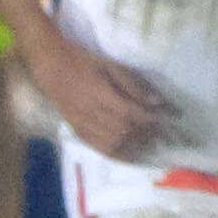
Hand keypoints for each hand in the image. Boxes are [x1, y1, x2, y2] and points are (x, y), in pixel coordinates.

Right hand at [30, 36, 176, 161]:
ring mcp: (83, 124)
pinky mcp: (78, 131)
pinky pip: (100, 148)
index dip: (149, 119)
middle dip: (146, 133)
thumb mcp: (110, 65)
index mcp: (99, 93)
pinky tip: (132, 155)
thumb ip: (132, 83)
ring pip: (114, 142)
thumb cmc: (83, 61)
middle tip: (162, 133)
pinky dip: (119, 154)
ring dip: (135, 145)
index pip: (130, 113)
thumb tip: (156, 101)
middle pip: (124, 130)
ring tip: (151, 144)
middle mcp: (91, 112)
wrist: (51, 68)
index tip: (166, 119)